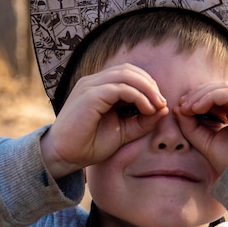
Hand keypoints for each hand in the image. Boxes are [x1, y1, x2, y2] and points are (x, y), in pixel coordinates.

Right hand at [40, 64, 167, 177]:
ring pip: (126, 75)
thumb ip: (142, 121)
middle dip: (150, 85)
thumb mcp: (123, 132)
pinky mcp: (90, 96)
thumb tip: (164, 108)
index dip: (148, 85)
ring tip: (157, 106)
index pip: (129, 73)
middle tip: (162, 104)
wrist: (63, 157)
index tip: (160, 105)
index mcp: (99, 87)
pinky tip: (146, 110)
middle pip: (129, 70)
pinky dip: (138, 96)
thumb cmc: (89, 145)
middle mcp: (93, 82)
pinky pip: (120, 88)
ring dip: (147, 89)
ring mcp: (90, 86)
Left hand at [174, 82, 227, 173]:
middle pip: (220, 88)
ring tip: (186, 107)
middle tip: (181, 104)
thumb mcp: (205, 142)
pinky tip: (196, 108)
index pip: (219, 96)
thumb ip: (192, 126)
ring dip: (201, 95)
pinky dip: (209, 98)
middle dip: (198, 94)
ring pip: (223, 88)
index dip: (199, 98)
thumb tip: (178, 109)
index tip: (181, 107)